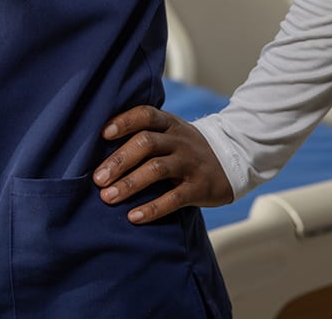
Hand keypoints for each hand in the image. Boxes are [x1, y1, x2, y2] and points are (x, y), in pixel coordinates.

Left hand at [92, 105, 233, 223]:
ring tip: (108, 197)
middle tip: (98, 178)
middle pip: (146, 143)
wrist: (232, 159)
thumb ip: (146, 135)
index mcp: (169, 123)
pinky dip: (152, 208)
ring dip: (129, 184)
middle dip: (119, 160)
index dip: (124, 121)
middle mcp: (179, 140)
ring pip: (157, 169)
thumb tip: (101, 148)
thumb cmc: (186, 148)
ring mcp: (190, 163)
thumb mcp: (171, 133)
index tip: (103, 133)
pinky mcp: (199, 187)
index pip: (145, 114)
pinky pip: (174, 198)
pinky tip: (133, 217)